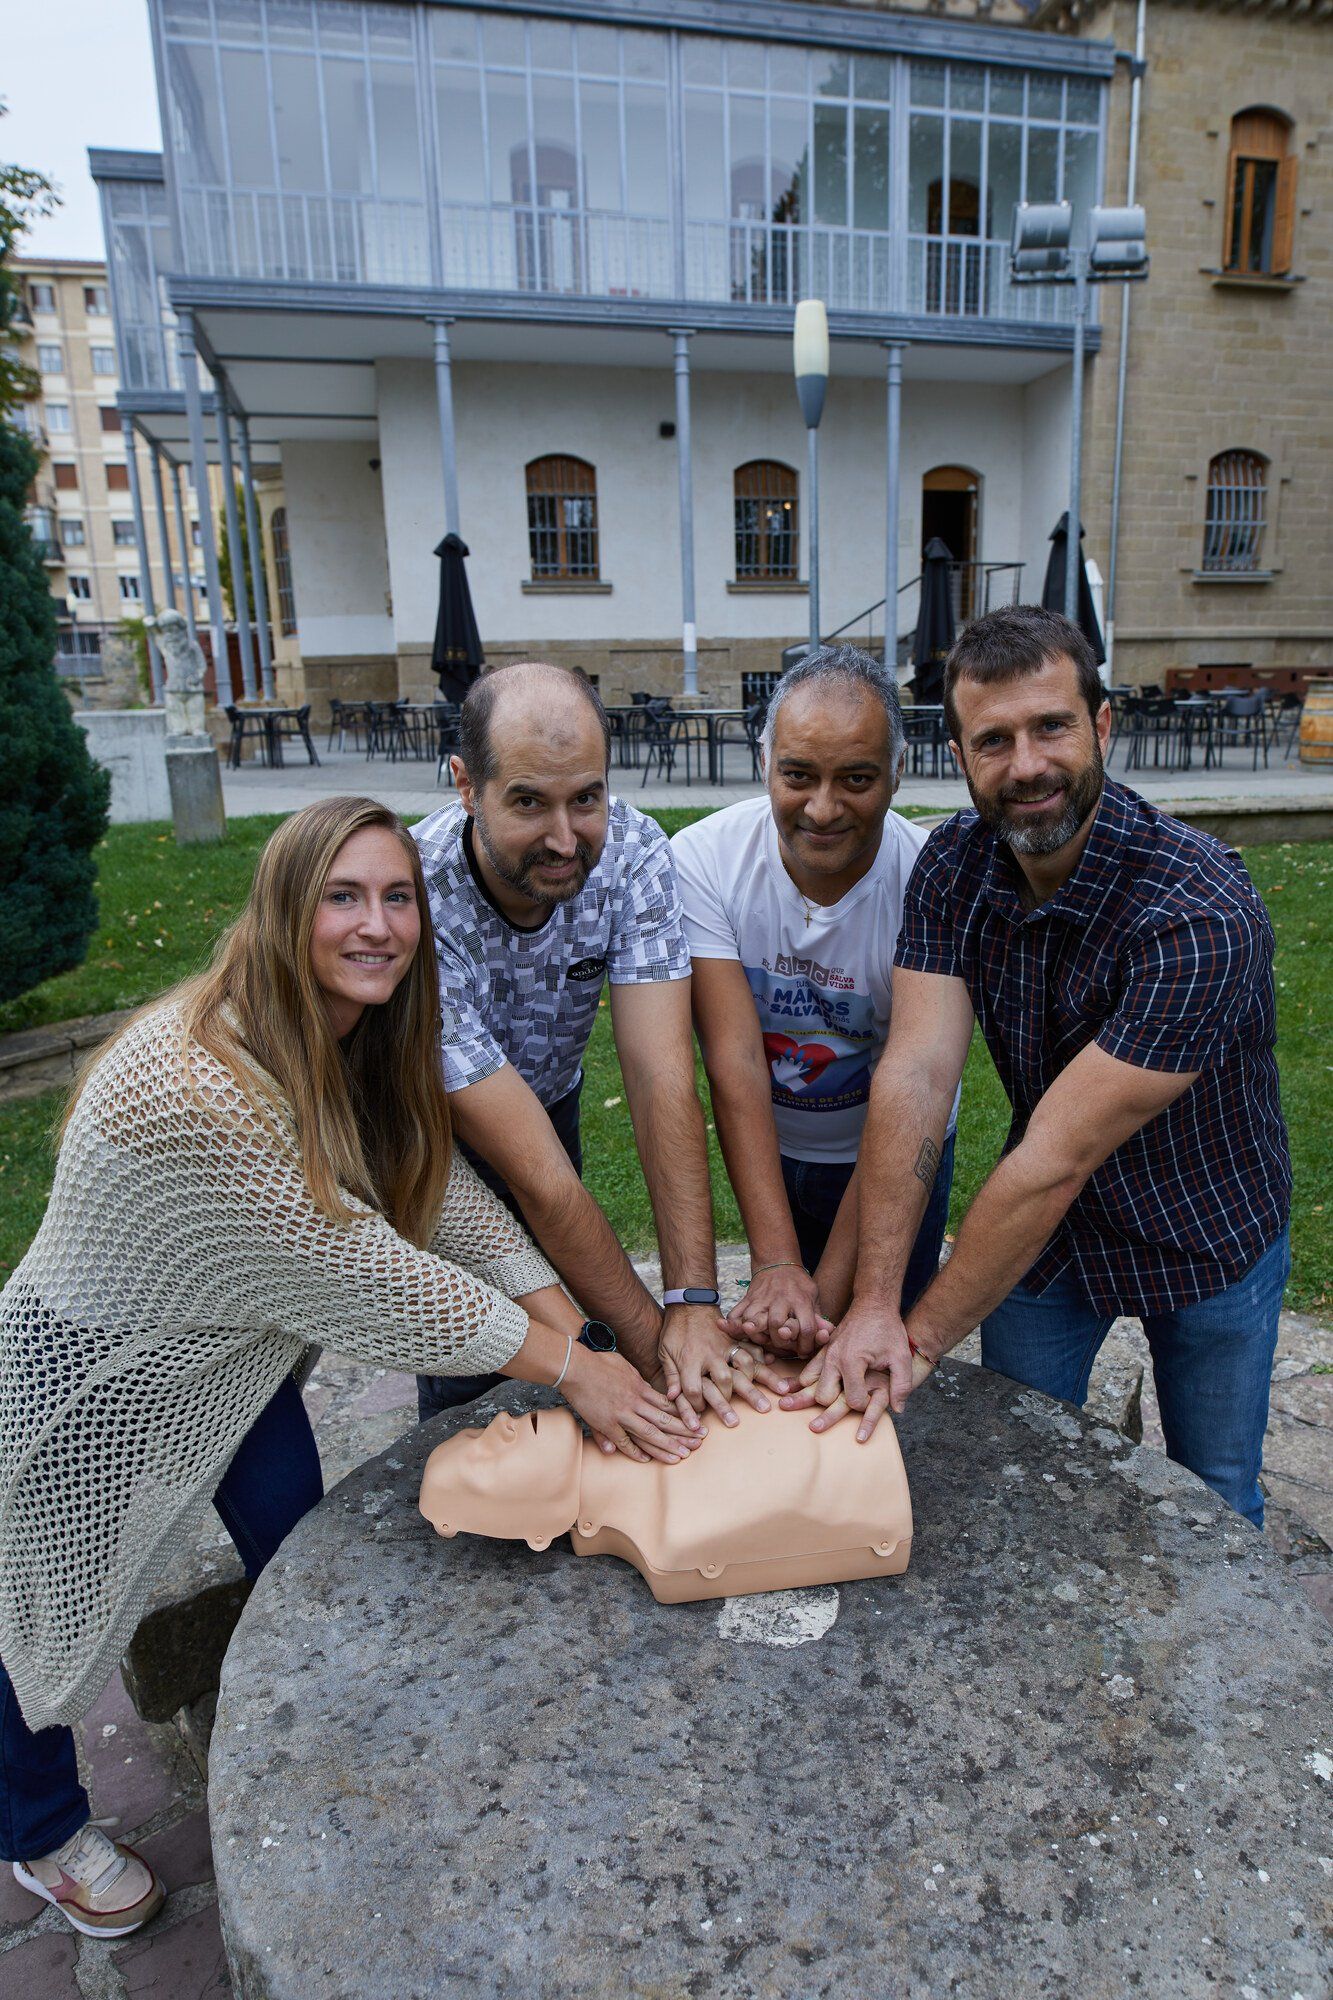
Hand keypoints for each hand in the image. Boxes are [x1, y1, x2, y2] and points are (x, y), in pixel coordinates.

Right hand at [561, 1347, 706, 1464]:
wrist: (575, 1366)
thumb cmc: (598, 1362)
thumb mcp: (623, 1365)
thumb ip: (636, 1378)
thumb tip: (643, 1386)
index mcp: (640, 1388)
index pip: (667, 1404)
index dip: (683, 1415)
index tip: (696, 1423)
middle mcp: (635, 1402)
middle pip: (664, 1420)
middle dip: (683, 1433)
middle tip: (699, 1442)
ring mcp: (621, 1413)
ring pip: (649, 1432)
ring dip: (666, 1445)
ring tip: (681, 1456)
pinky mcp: (606, 1423)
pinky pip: (623, 1441)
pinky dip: (634, 1451)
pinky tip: (646, 1459)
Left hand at [658, 1304, 782, 1425]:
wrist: (688, 1302)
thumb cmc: (674, 1330)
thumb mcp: (665, 1353)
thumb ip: (671, 1376)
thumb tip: (672, 1398)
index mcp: (690, 1360)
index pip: (693, 1389)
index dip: (695, 1405)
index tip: (699, 1413)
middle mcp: (711, 1355)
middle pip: (724, 1381)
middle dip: (730, 1403)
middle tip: (736, 1422)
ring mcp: (726, 1347)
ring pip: (745, 1365)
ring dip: (760, 1381)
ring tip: (777, 1394)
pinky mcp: (735, 1340)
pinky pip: (753, 1348)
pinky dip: (765, 1357)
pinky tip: (775, 1365)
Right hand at [725, 1262, 823, 1356]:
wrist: (778, 1263)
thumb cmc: (799, 1285)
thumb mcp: (813, 1296)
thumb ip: (818, 1317)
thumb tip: (827, 1335)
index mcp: (800, 1300)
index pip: (806, 1327)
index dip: (806, 1344)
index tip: (804, 1352)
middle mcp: (780, 1299)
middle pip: (777, 1324)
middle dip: (780, 1341)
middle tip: (784, 1346)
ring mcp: (762, 1299)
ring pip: (754, 1319)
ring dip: (756, 1334)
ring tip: (761, 1341)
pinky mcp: (748, 1299)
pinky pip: (736, 1313)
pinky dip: (733, 1324)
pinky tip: (734, 1331)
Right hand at [779, 1296, 921, 1431]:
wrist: (873, 1304)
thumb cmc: (888, 1330)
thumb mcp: (901, 1357)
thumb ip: (902, 1385)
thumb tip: (898, 1409)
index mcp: (852, 1361)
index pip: (853, 1400)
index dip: (866, 1405)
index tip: (874, 1397)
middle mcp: (833, 1359)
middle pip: (823, 1398)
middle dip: (838, 1403)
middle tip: (855, 1396)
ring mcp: (824, 1354)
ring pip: (811, 1387)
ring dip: (824, 1393)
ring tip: (840, 1394)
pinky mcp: (822, 1351)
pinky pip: (808, 1373)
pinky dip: (813, 1382)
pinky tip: (826, 1384)